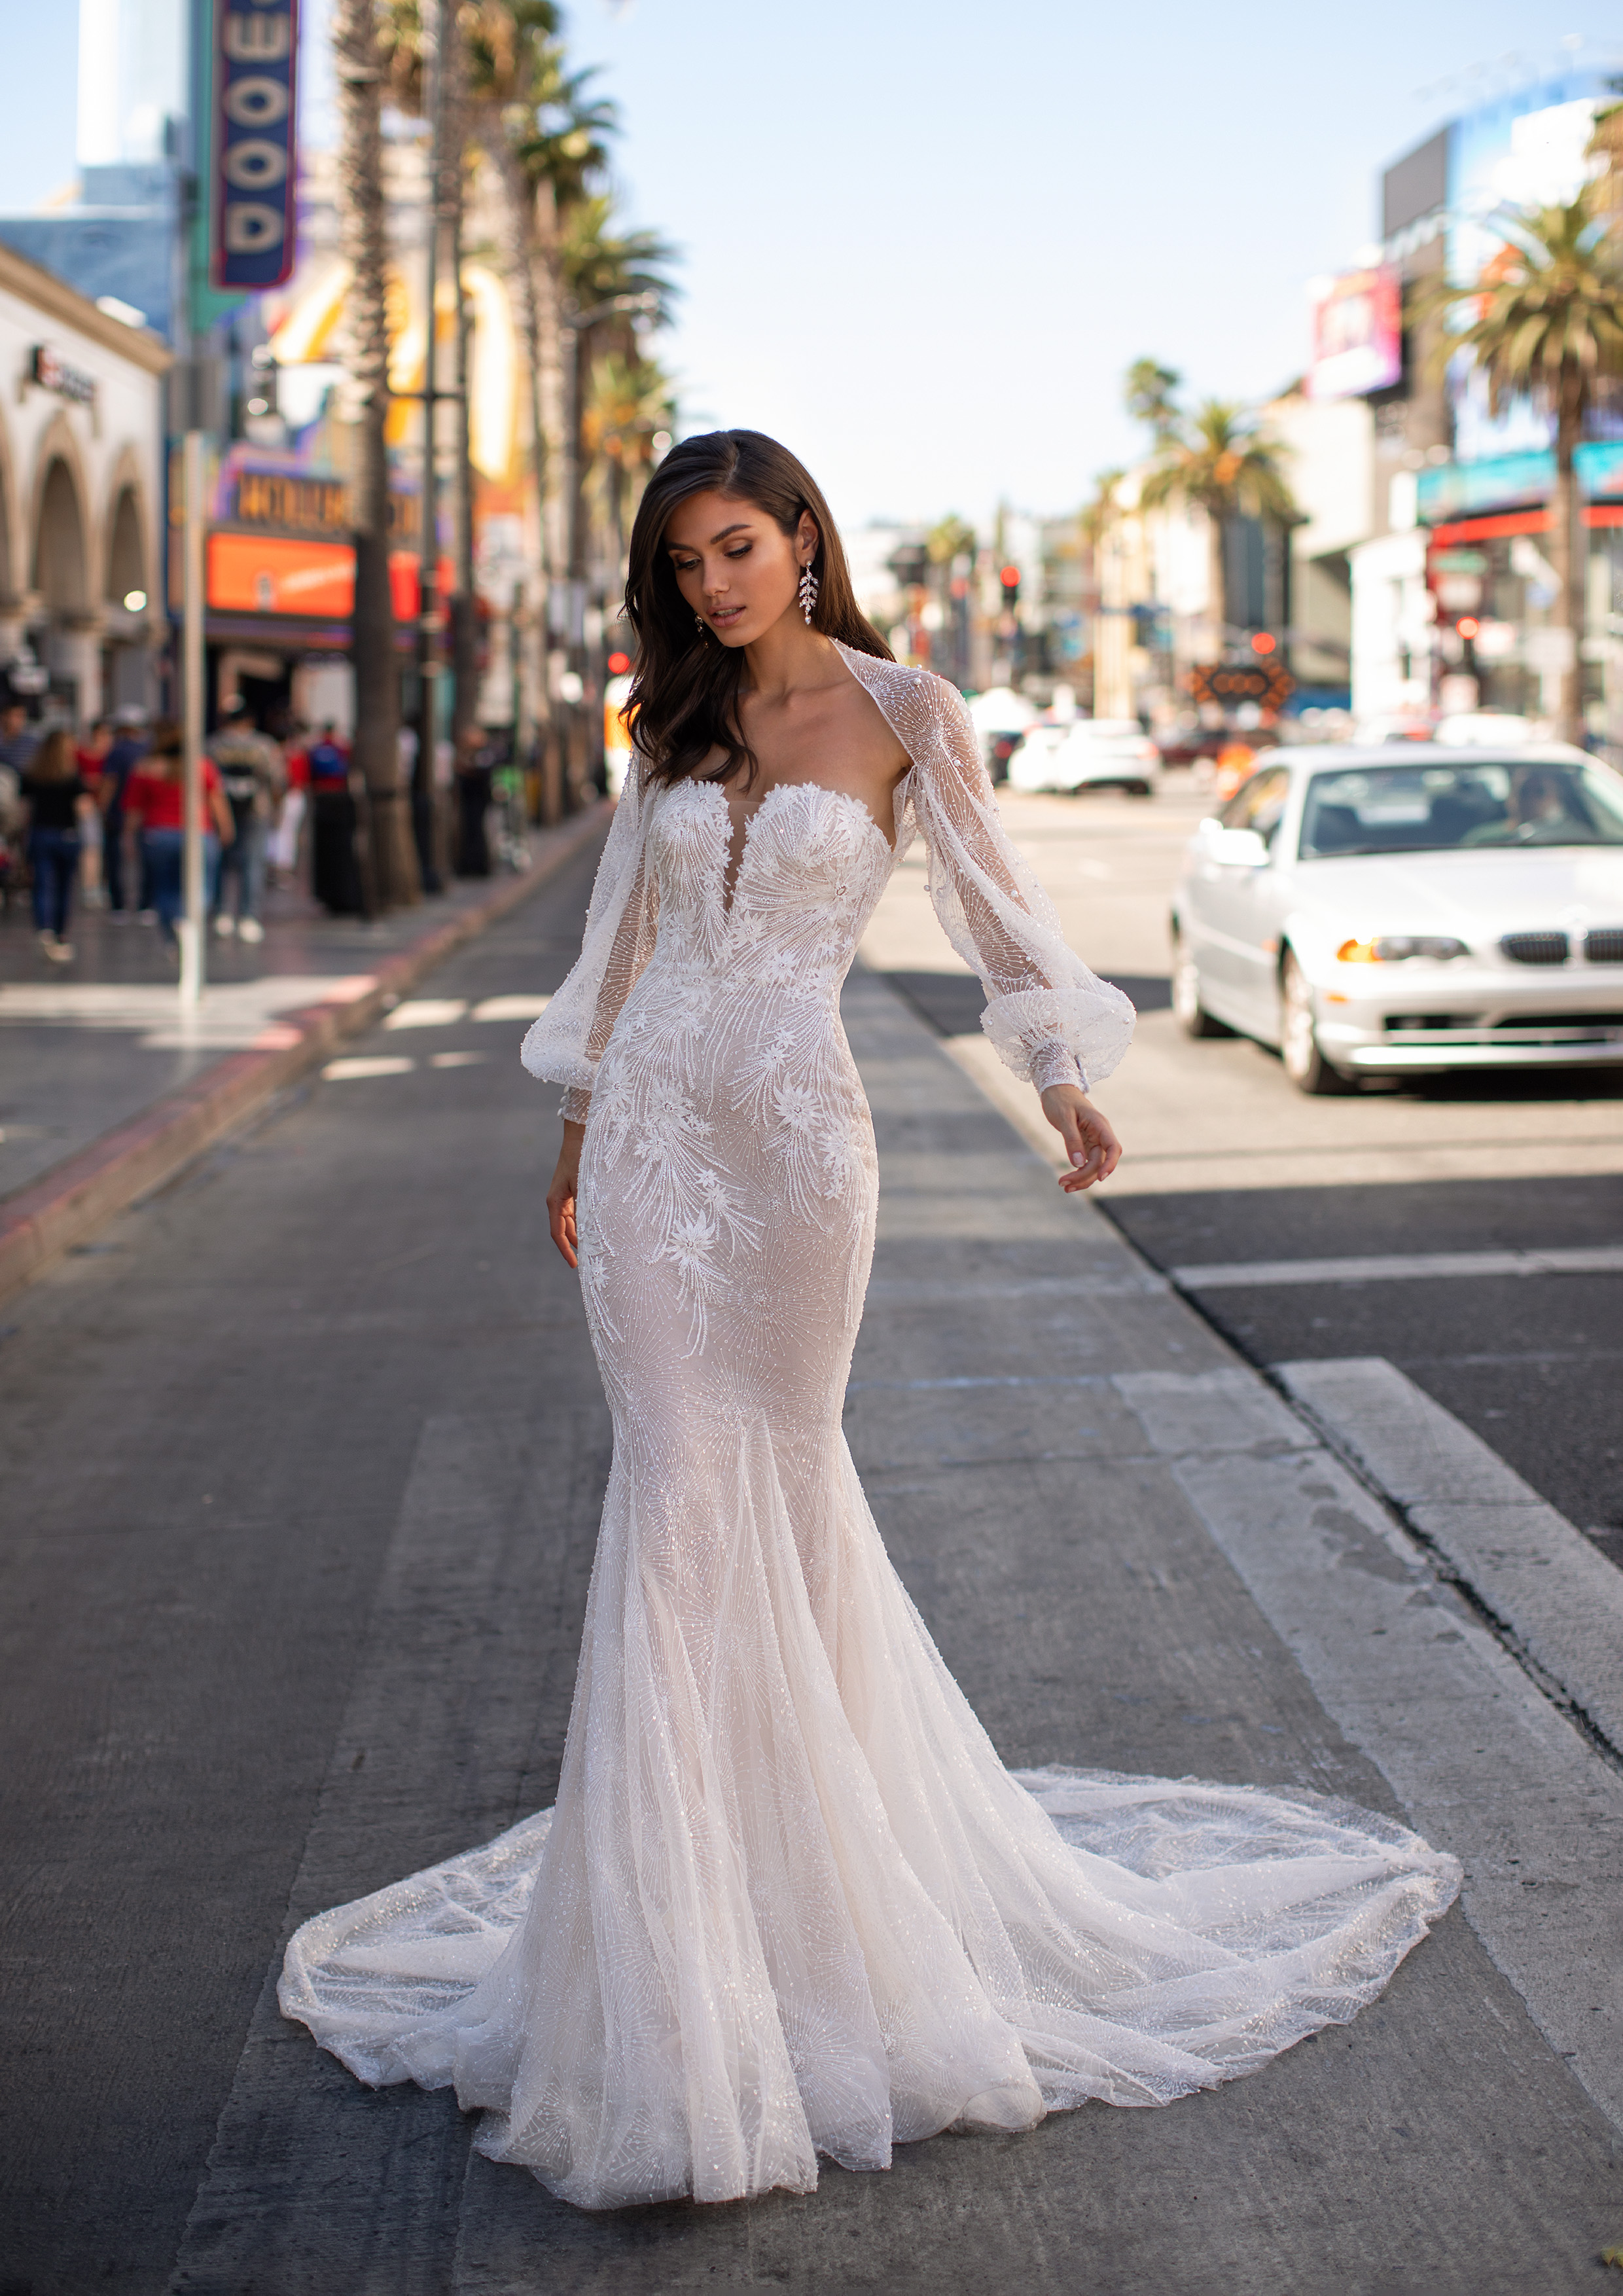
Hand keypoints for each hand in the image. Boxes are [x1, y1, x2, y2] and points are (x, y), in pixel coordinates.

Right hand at [547, 1120, 584, 1266]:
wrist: (581, 1134)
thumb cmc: (583, 1158)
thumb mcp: (586, 1186)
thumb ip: (587, 1208)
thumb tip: (593, 1230)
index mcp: (555, 1201)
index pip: (558, 1233)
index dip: (566, 1251)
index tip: (575, 1266)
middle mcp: (558, 1200)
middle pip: (566, 1230)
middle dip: (576, 1245)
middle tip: (591, 1260)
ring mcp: (565, 1195)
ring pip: (573, 1221)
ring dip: (582, 1233)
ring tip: (598, 1247)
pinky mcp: (574, 1190)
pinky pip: (578, 1211)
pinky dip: (586, 1221)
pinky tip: (599, 1226)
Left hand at [1039, 1085, 1121, 1192]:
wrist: (1056, 1090)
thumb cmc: (1060, 1100)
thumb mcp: (1064, 1118)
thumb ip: (1072, 1139)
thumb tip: (1078, 1163)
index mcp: (1099, 1125)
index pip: (1113, 1147)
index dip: (1110, 1164)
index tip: (1099, 1177)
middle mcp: (1100, 1134)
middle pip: (1100, 1162)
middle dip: (1085, 1176)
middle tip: (1063, 1184)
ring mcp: (1093, 1141)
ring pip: (1093, 1166)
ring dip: (1081, 1179)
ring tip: (1064, 1187)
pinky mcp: (1085, 1145)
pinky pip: (1086, 1163)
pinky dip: (1078, 1173)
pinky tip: (1067, 1182)